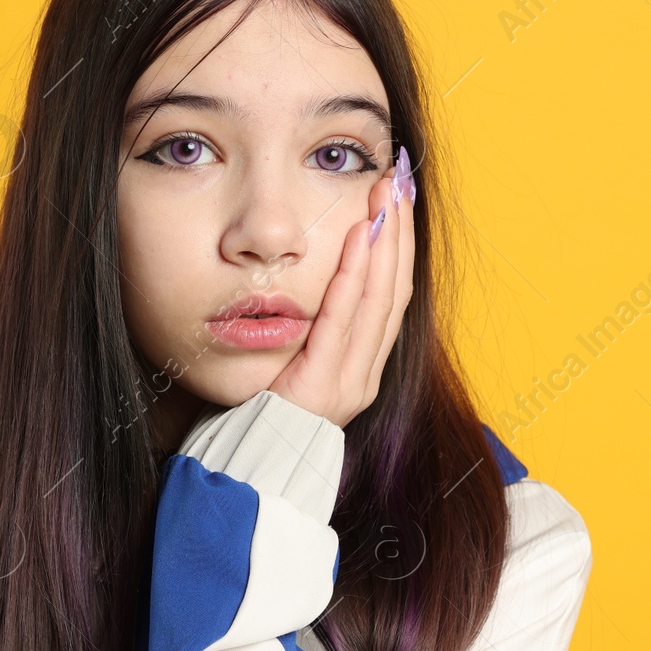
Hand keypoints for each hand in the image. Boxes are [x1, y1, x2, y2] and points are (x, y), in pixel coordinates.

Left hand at [268, 148, 415, 427]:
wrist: (250, 468)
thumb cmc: (266, 411)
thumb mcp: (298, 361)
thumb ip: (318, 327)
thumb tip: (325, 275)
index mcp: (364, 367)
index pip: (392, 294)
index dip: (400, 244)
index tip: (399, 198)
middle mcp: (366, 374)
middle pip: (394, 290)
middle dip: (398, 231)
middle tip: (398, 181)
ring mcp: (351, 383)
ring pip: (378, 301)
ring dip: (383, 243)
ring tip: (383, 198)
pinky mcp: (324, 388)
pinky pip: (341, 323)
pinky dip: (351, 279)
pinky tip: (357, 241)